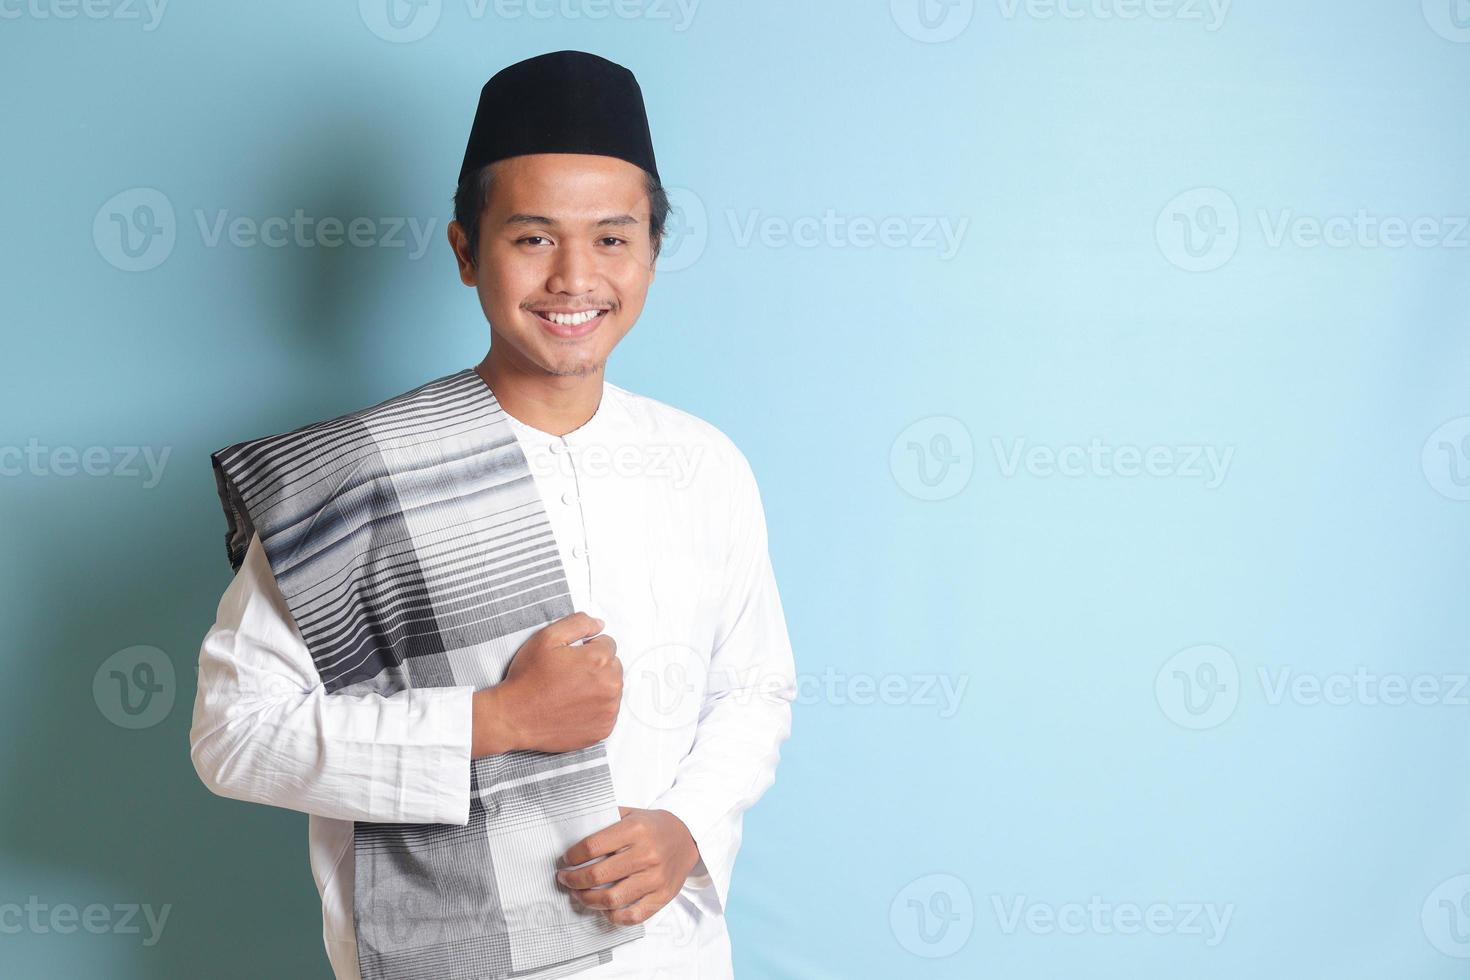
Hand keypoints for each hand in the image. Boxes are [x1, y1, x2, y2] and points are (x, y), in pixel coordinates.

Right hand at [472, 612, 621, 755]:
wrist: (514, 717)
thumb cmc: (528, 678)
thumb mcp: (547, 638)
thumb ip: (578, 624)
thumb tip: (599, 625)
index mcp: (599, 660)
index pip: (608, 644)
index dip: (587, 649)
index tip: (571, 659)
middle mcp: (610, 686)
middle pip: (613, 667)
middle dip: (596, 667)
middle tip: (569, 676)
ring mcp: (608, 710)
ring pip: (612, 689)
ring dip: (598, 688)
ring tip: (570, 693)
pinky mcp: (604, 729)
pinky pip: (608, 712)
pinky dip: (596, 709)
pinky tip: (574, 708)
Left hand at [556, 806, 701, 925]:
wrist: (687, 837)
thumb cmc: (653, 827)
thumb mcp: (631, 814)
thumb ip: (605, 822)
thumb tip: (573, 834)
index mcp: (636, 830)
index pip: (592, 846)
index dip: (573, 856)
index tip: (566, 860)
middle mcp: (647, 854)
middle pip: (598, 875)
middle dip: (574, 880)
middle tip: (565, 879)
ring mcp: (655, 878)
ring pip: (612, 899)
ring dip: (588, 899)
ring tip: (579, 894)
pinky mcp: (662, 896)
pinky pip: (632, 916)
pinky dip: (613, 916)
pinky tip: (604, 908)